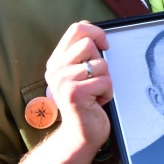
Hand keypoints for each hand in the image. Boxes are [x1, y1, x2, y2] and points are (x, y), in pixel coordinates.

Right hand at [43, 21, 112, 149]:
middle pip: (89, 44)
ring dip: (106, 80)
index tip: (104, 46)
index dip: (96, 32)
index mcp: (56, 60)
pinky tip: (97, 102)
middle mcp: (55, 69)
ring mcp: (62, 81)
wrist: (81, 134)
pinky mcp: (74, 93)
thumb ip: (84, 54)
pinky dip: (108, 92)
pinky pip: (105, 81)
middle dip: (101, 62)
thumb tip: (99, 36)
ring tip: (95, 93)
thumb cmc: (88, 101)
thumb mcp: (81, 73)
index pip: (77, 29)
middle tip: (94, 80)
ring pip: (100, 64)